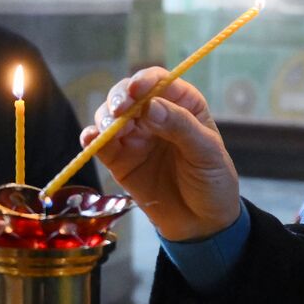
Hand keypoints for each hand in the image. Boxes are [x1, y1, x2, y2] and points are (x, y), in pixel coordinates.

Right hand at [82, 68, 240, 241]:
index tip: (137, 91)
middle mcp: (155, 114)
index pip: (159, 81)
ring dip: (104, 117)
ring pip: (110, 115)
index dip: (145, 81)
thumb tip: (151, 106)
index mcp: (182, 104)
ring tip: (110, 130)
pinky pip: (100, 143)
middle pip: (128, 94)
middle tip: (119, 111)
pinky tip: (91, 139)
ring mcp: (135, 136)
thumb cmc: (212, 181)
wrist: (202, 223)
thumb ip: (181, 127)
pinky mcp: (119, 159)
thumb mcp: (207, 152)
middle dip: (120, 97)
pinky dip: (91, 138)